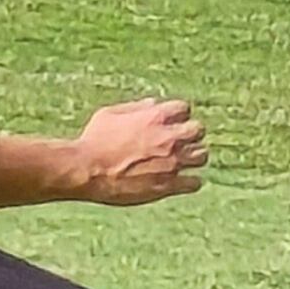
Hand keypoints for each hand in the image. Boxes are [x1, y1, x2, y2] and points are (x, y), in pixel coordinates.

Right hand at [71, 99, 206, 205]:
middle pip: (198, 130)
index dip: (177, 115)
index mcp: (155, 117)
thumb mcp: (110, 114)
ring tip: (181, 161)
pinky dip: (190, 181)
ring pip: (202, 156)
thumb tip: (154, 103)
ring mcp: (171, 162)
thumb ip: (136, 107)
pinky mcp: (168, 185)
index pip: (184, 108)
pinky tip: (180, 181)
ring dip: (193, 157)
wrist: (88, 170)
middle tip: (178, 142)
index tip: (169, 122)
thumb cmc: (94, 140)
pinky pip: (195, 182)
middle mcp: (169, 138)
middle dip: (190, 134)